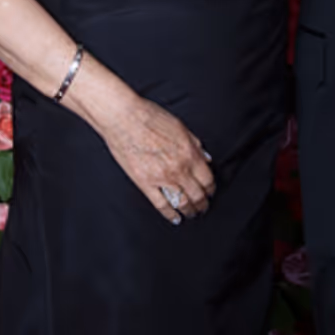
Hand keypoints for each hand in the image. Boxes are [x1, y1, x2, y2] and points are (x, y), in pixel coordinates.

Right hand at [98, 94, 213, 225]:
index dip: (211, 189)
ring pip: (182, 203)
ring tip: (191, 213)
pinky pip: (161, 205)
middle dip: (203, 204)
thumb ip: (195, 144)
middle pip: (198, 194)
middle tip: (203, 207)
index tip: (209, 192)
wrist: (124, 117)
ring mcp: (162, 177)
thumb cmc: (149, 116)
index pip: (207, 179)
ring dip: (190, 211)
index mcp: (189, 153)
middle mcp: (179, 168)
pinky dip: (170, 214)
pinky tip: (175, 218)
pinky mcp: (145, 183)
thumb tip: (206, 157)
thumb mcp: (180, 126)